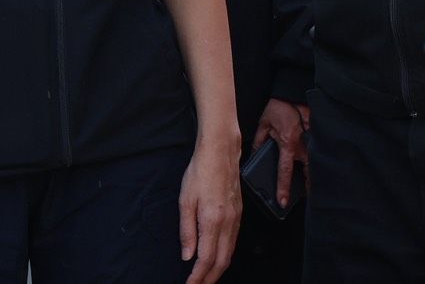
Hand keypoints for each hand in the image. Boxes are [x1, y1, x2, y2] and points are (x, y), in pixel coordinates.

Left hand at [179, 137, 240, 282]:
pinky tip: (217, 258)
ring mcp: (236, 218)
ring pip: (229, 253)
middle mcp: (228, 222)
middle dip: (209, 279)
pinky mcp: (239, 213)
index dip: (197, 277)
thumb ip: (187, 231)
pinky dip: (225, 256)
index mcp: (212, 220)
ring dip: (218, 270)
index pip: (205, 259)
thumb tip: (187, 256)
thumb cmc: (200, 172)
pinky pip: (234, 241)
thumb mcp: (185, 201)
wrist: (221, 152)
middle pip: (221, 262)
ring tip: (206, 278)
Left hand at [252, 98, 309, 207]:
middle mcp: (301, 145)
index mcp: (287, 144)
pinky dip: (317, 161)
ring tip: (313, 187)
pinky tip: (317, 167)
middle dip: (309, 186)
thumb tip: (254, 156)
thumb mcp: (263, 125)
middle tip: (307, 198)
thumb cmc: (278, 107)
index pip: (285, 172)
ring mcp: (311, 140)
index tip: (283, 202)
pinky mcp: (315, 135)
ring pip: (315, 163)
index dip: (283, 189)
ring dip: (314, 174)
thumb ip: (259, 142)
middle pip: (308, 172)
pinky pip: (317, 152)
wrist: (292, 93)